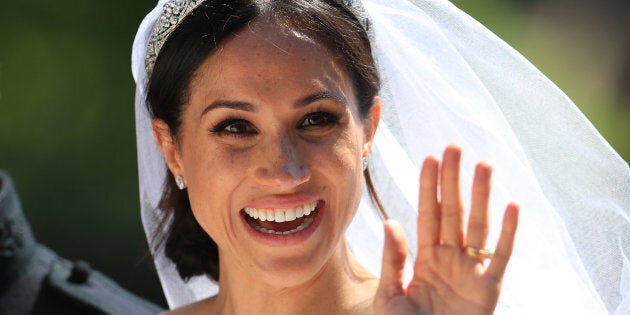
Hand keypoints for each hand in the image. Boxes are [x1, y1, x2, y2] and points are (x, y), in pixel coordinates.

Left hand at [374, 144, 518, 314]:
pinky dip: (508, 232)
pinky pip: (500, 256)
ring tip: (483, 165)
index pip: (427, 214)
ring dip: (481, 195)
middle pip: (453, 211)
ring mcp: (470, 270)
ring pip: (477, 225)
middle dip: (453, 180)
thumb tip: (391, 222)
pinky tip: (512, 205)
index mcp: (424, 257)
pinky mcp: (489, 288)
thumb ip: (391, 260)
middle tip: (454, 147)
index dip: (429, 187)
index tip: (430, 157)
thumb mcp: (389, 296)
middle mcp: (449, 257)